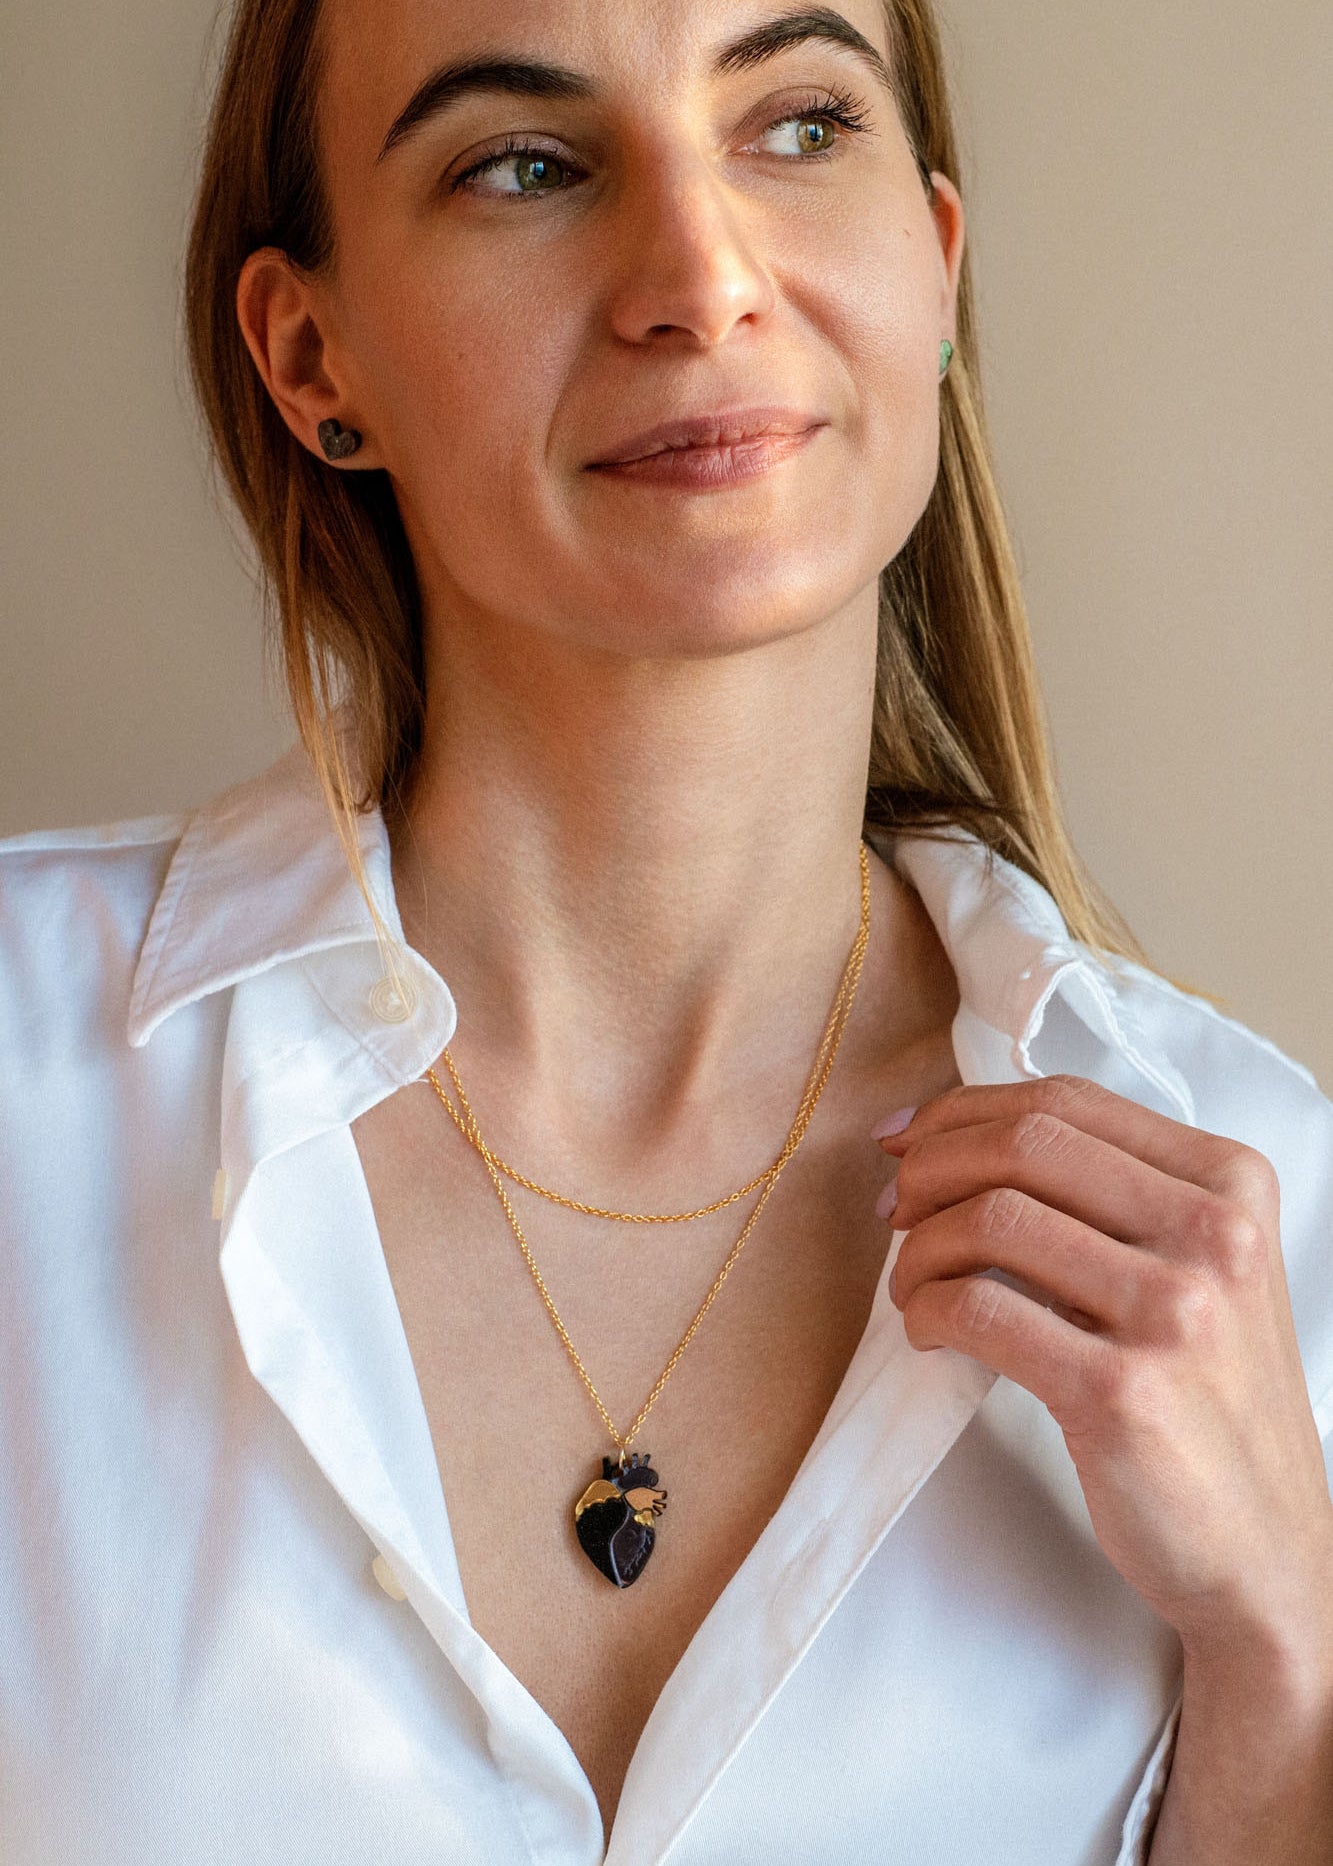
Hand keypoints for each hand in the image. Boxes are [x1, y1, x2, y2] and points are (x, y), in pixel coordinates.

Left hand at [876, 1076, 1332, 1658]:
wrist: (1266, 1546)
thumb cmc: (1210, 1399)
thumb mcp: (1198, 1267)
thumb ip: (1113, 1195)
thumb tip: (957, 1137)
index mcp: (1230, 1181)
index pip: (1067, 1102)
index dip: (965, 1111)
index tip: (906, 1137)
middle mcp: (1215, 1232)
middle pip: (1024, 1146)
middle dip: (930, 1167)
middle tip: (893, 1210)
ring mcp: (1174, 1310)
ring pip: (992, 1219)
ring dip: (921, 1248)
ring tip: (912, 1286)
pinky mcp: (1120, 1391)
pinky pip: (980, 1309)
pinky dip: (928, 1309)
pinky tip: (929, 1330)